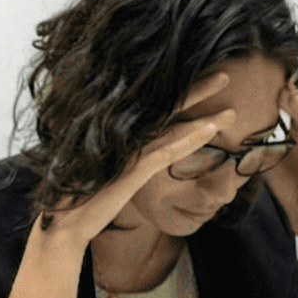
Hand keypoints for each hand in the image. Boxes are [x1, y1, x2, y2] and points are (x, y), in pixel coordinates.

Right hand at [37, 73, 233, 245]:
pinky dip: (189, 141)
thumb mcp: (109, 171)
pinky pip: (165, 153)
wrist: (65, 222)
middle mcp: (123, 136)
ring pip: (172, 128)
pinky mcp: (129, 172)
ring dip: (203, 118)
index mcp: (120, 133)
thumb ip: (125, 156)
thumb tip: (139, 146)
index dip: (180, 91)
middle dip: (197, 90)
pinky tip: (211, 131)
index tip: (203, 78)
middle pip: (166, 108)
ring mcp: (126, 152)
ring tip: (232, 111)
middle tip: (224, 75)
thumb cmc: (86, 196)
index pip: (156, 107)